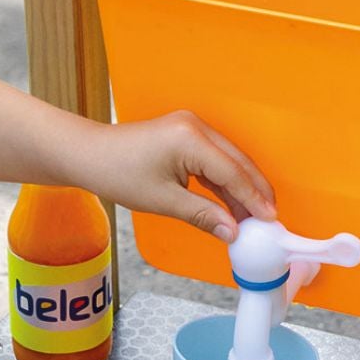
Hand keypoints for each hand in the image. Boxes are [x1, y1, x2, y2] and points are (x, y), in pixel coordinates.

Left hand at [94, 111, 275, 240]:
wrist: (89, 154)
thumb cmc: (118, 173)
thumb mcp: (163, 201)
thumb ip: (203, 215)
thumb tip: (233, 233)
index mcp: (190, 139)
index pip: (233, 172)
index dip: (253, 198)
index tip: (270, 219)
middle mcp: (196, 127)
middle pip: (238, 162)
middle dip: (255, 191)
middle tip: (269, 219)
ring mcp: (192, 128)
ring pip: (229, 161)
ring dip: (241, 188)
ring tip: (254, 216)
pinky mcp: (186, 135)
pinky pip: (215, 159)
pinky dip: (225, 182)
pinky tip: (232, 203)